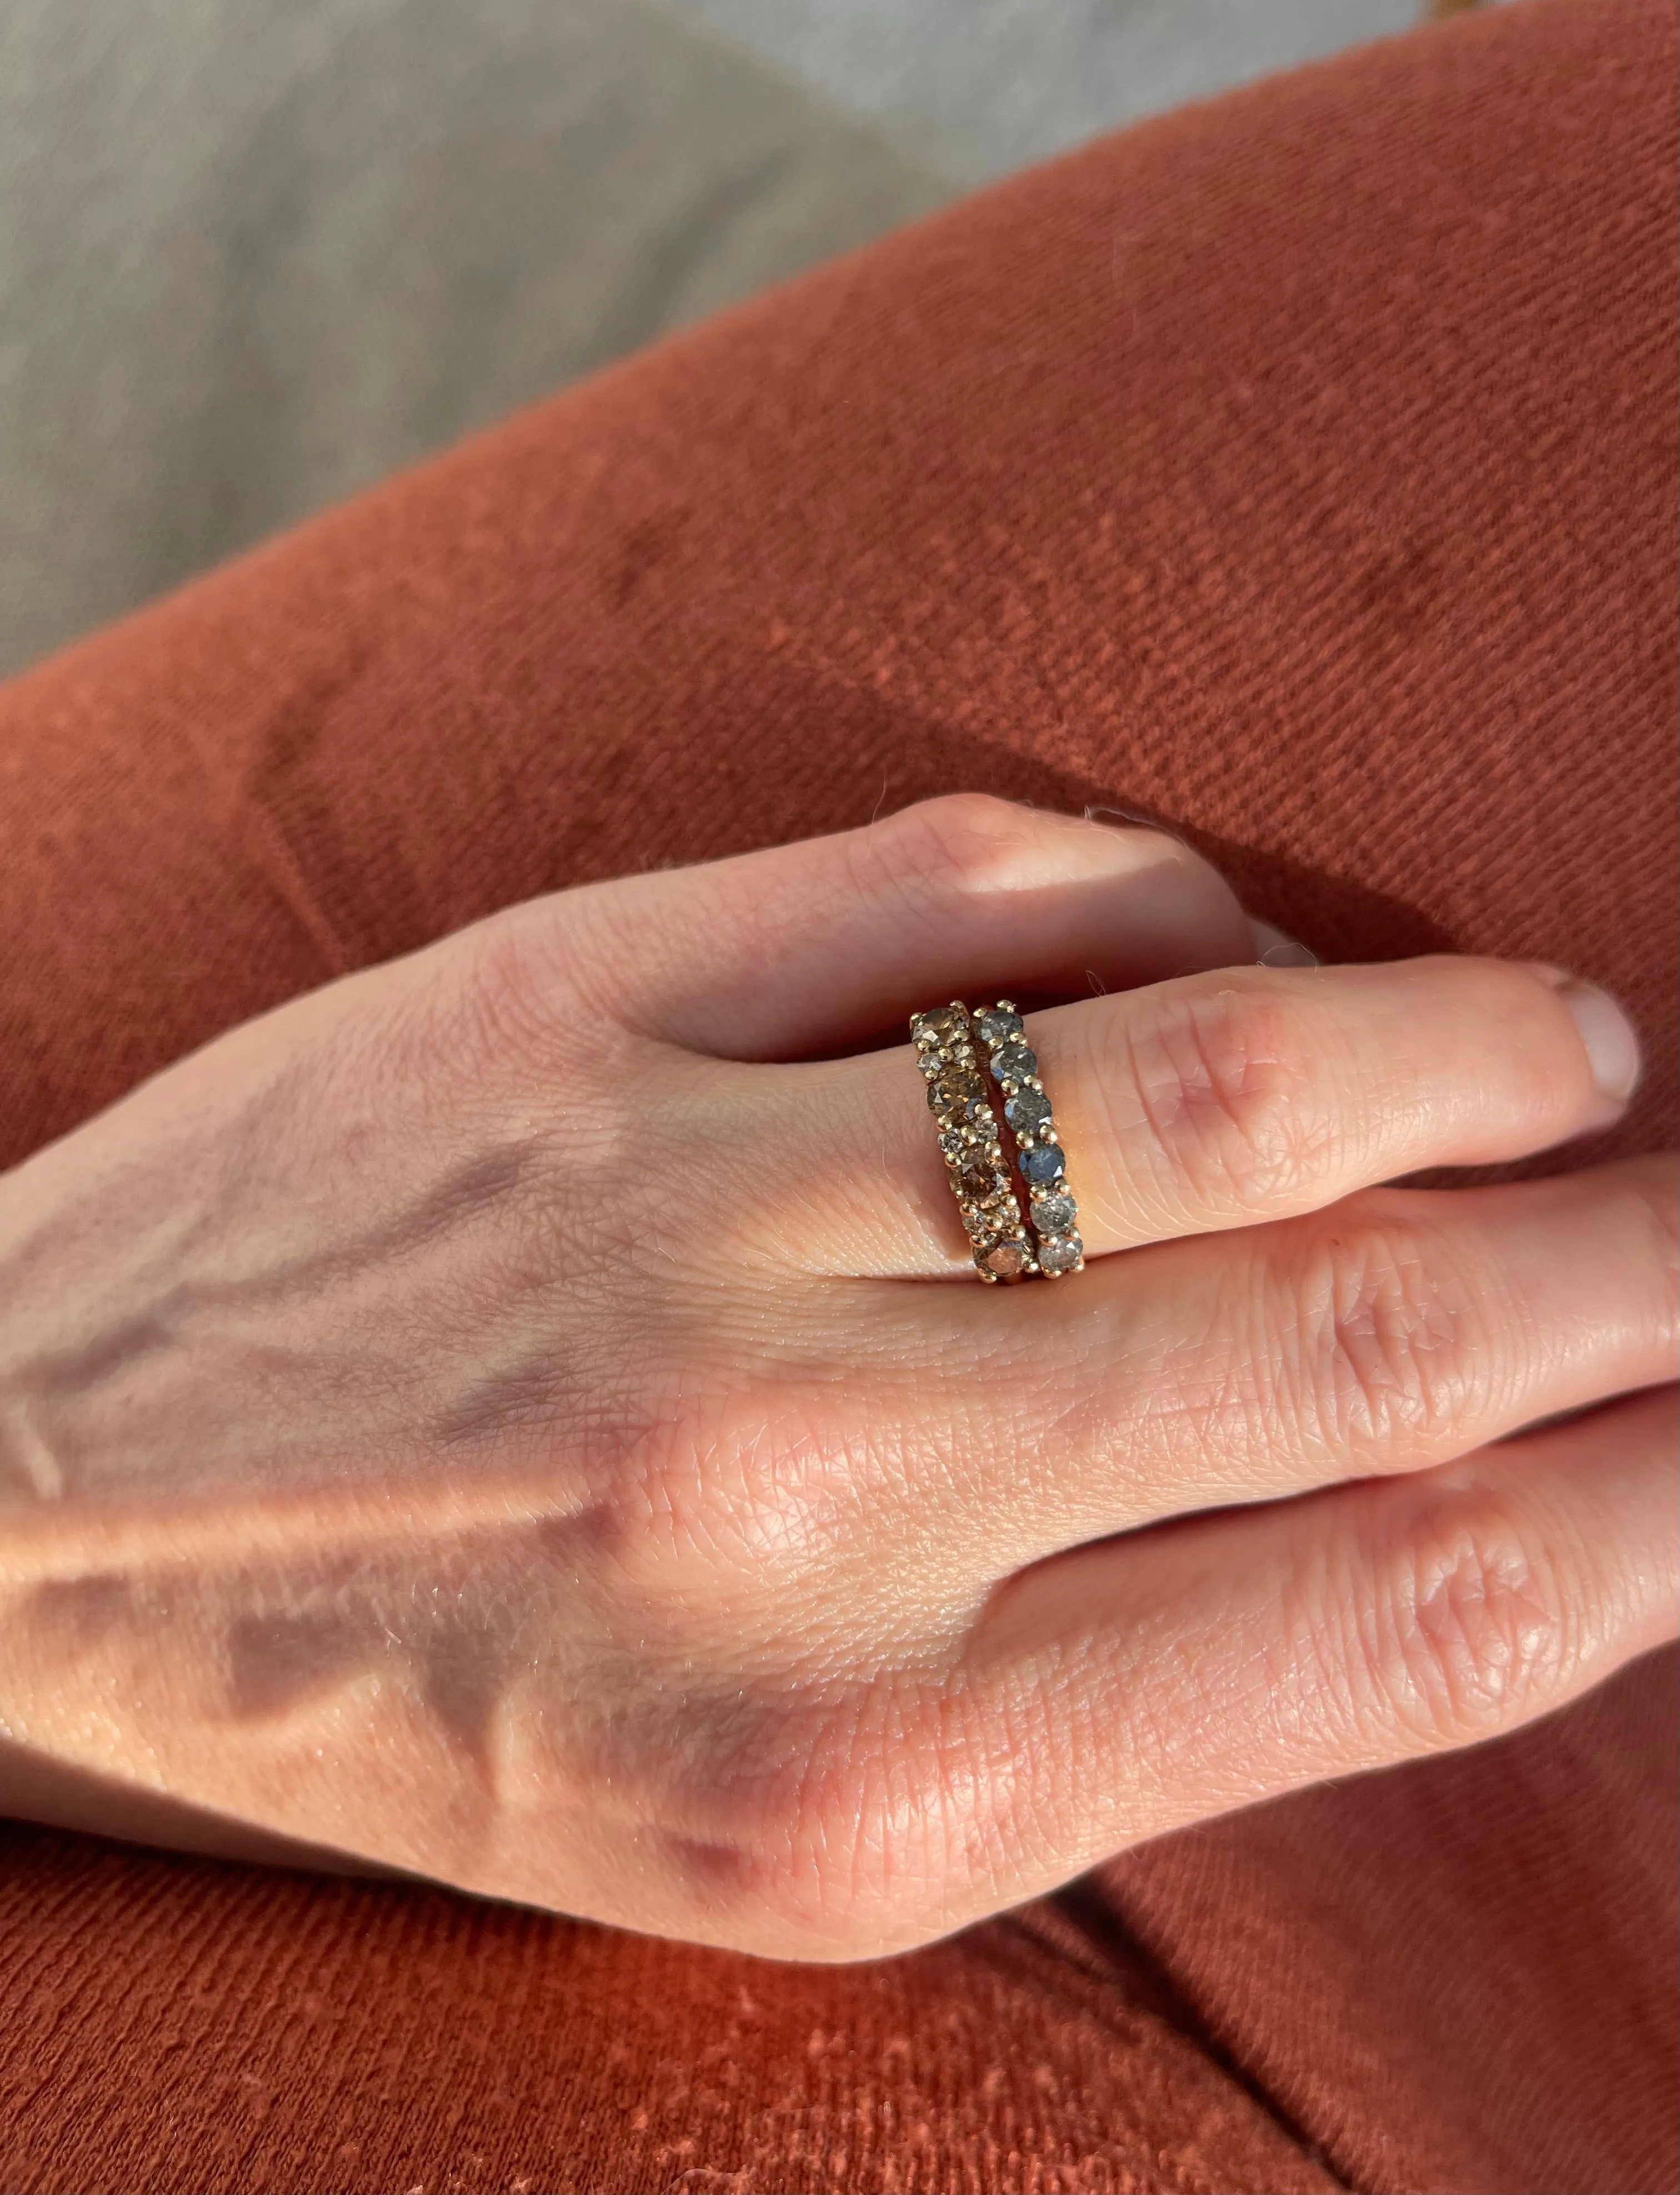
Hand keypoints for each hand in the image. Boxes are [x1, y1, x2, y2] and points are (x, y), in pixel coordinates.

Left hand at [1, 796, 1672, 1958]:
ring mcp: (684, 1217)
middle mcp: (809, 1500)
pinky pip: (972, 890)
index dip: (1635, 1502)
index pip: (1400, 1612)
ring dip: (1457, 1042)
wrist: (26, 1521)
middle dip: (1613, 1261)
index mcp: (875, 1774)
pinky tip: (1229, 946)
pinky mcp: (570, 1003)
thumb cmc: (434, 1701)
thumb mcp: (767, 1822)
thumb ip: (1096, 1680)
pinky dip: (1165, 901)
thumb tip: (1410, 1498)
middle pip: (1358, 1328)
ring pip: (1213, 1073)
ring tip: (1570, 1046)